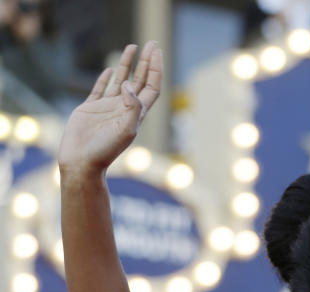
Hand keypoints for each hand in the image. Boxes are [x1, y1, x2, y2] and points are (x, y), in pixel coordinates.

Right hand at [58, 42, 162, 174]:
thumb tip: (130, 84)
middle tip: (151, 43)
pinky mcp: (90, 109)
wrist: (82, 161)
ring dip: (127, 64)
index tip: (157, 52)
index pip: (151, 87)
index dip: (155, 69)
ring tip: (133, 47)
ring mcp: (108, 108)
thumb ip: (133, 107)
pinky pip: (100, 90)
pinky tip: (109, 70)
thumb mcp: (126, 130)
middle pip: (140, 80)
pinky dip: (106, 78)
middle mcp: (124, 108)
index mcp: (136, 113)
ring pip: (121, 80)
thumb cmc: (106, 150)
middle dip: (146, 62)